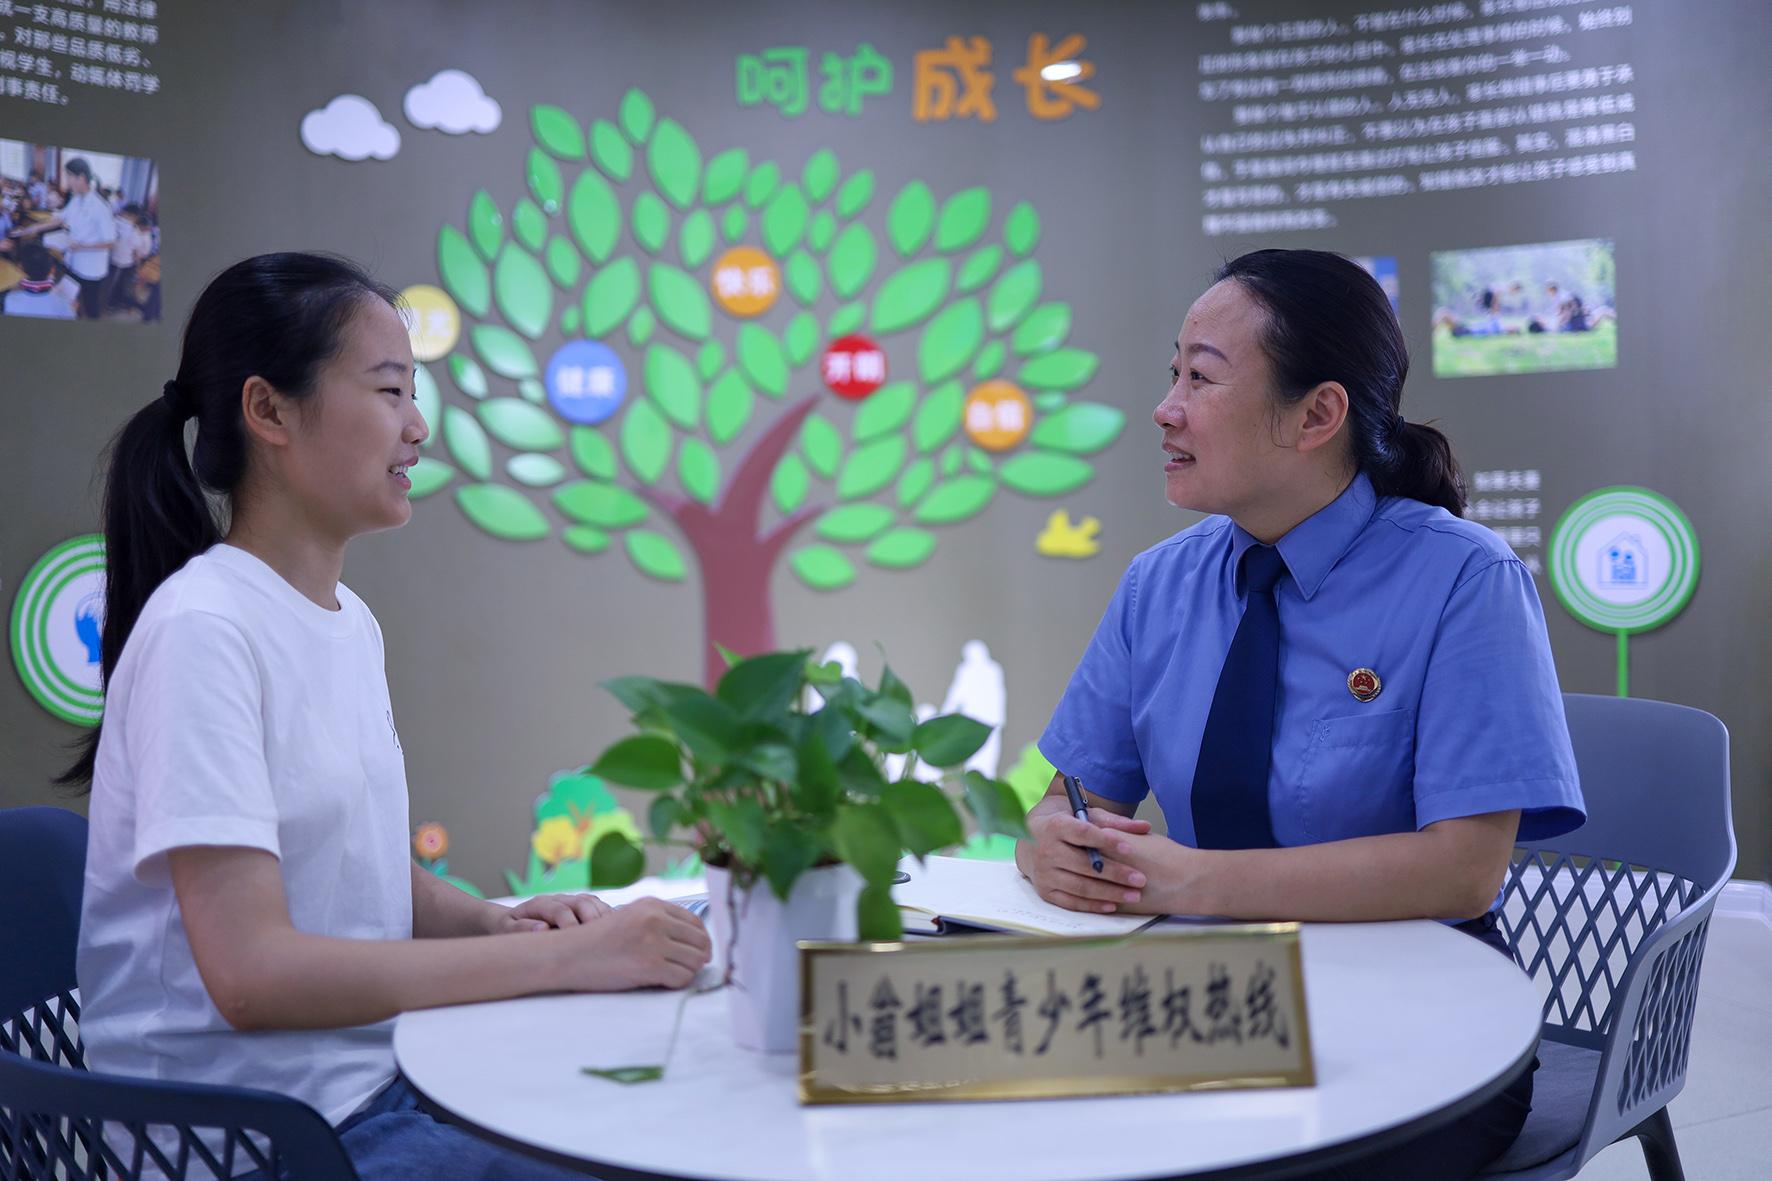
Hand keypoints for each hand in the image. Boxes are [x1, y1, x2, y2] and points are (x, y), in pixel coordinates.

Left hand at [491, 892, 614, 933]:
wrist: (512, 922)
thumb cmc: (509, 930)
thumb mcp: (507, 930)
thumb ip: (523, 929)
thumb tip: (543, 928)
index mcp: (540, 904)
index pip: (560, 910)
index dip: (569, 925)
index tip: (576, 943)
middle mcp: (558, 899)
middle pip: (582, 902)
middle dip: (592, 919)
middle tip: (599, 940)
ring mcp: (571, 901)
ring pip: (593, 902)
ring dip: (604, 917)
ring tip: (611, 935)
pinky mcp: (581, 907)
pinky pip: (599, 907)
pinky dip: (608, 917)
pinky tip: (614, 931)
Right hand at [555, 897, 711, 991]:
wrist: (570, 955)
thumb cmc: (599, 941)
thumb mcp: (630, 918)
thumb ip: (660, 922)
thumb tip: (699, 943)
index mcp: (653, 905)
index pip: (695, 922)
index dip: (701, 939)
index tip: (699, 951)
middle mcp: (656, 919)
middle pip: (700, 941)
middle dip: (699, 957)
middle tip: (691, 967)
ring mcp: (654, 942)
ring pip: (695, 960)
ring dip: (689, 971)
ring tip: (673, 974)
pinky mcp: (650, 966)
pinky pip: (682, 978)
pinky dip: (678, 983)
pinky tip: (665, 982)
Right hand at [1020, 796, 1153, 913]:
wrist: (1029, 837)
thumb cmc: (1063, 822)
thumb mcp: (1083, 813)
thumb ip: (1113, 821)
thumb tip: (1144, 827)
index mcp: (1054, 826)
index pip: (1083, 834)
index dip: (1107, 841)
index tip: (1130, 849)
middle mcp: (1045, 850)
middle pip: (1084, 865)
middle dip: (1115, 873)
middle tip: (1140, 879)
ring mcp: (1044, 873)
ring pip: (1080, 886)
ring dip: (1109, 893)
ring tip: (1133, 895)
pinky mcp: (1045, 891)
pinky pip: (1071, 902)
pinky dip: (1093, 905)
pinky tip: (1112, 905)